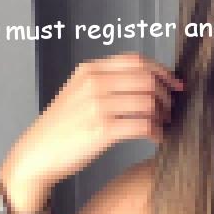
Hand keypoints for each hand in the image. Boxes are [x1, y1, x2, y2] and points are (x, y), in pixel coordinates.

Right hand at [0, 52, 183, 207]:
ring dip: (163, 115)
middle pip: (147, 79)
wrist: (38, 153)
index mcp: (90, 71)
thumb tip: (145, 83)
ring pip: (148, 102)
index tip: (176, 85)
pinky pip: (143, 126)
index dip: (162, 71)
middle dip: (167, 95)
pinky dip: (157, 133)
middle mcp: (94, 83)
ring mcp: (98, 106)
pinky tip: (157, 138)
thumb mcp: (79, 94)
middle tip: (171, 110)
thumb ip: (106, 83)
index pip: (136, 60)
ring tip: (164, 125)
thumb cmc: (62, 128)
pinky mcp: (102, 130)